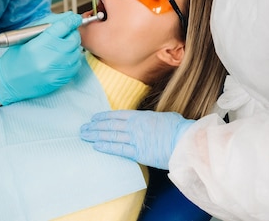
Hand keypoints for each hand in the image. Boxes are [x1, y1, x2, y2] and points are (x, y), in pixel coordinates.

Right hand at [0, 12, 82, 104]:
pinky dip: (71, 59)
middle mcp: (49, 58)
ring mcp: (56, 71)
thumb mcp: (26, 37)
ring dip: (72, 47)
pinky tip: (61, 59)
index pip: (63, 26)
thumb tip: (68, 17)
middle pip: (73, 39)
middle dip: (72, 34)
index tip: (75, 18)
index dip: (72, 20)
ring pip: (76, 52)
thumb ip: (48, 25)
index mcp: (38, 45)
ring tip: (60, 48)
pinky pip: (75, 65)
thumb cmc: (15, 58)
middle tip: (65, 34)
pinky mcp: (61, 80)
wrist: (9, 82)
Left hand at [80, 110, 194, 169]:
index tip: (94, 118)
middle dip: (96, 127)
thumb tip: (150, 121)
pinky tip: (96, 146)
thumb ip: (153, 119)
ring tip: (85, 136)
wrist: (185, 141)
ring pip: (111, 136)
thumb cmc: (179, 129)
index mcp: (141, 116)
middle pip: (110, 125)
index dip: (104, 117)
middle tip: (84, 128)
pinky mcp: (138, 153)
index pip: (117, 115)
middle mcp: (135, 126)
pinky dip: (106, 147)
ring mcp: (135, 139)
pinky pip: (119, 149)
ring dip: (96, 136)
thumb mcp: (164, 117)